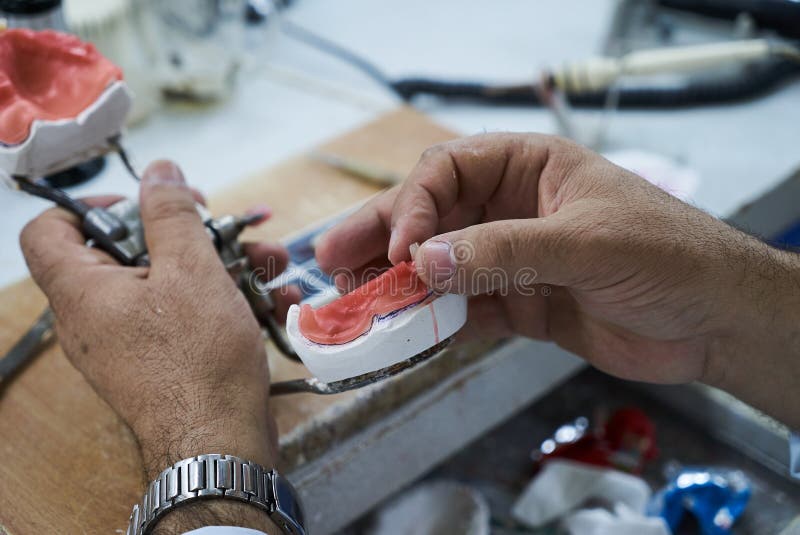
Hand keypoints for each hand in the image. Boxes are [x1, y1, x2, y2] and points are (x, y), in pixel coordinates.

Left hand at [20, 161, 286, 531]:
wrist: (220, 444)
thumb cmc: (197, 359)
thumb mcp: (190, 270)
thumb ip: (171, 214)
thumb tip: (159, 171)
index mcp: (84, 290)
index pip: (52, 229)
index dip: (93, 205)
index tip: (146, 204)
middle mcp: (98, 316)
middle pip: (130, 252)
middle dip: (190, 234)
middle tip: (227, 228)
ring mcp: (131, 341)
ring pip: (170, 283)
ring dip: (224, 265)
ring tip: (272, 264)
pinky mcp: (164, 360)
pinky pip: (186, 316)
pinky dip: (225, 302)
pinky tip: (274, 300)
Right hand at [317, 134, 799, 427]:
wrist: (715, 321)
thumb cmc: (668, 255)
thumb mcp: (584, 241)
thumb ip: (502, 251)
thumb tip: (423, 262)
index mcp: (529, 168)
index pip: (449, 171)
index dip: (415, 205)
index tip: (401, 248)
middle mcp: (511, 209)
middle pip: (431, 217)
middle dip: (382, 237)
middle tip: (330, 258)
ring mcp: (511, 259)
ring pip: (440, 266)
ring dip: (397, 283)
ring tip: (351, 299)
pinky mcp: (519, 306)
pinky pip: (463, 310)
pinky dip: (433, 322)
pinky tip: (402, 332)